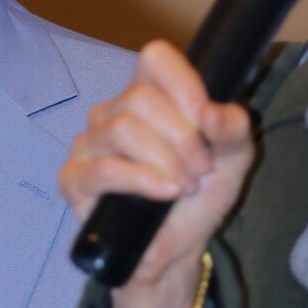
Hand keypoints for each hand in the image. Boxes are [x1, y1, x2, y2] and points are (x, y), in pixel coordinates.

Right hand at [60, 42, 255, 307]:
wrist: (176, 249)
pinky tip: (165, 194)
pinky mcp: (74, 179)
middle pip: (141, 99)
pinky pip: (105, 169)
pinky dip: (142, 180)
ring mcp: (88, 144)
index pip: (155, 58)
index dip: (184, 85)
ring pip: (122, 129)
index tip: (206, 121)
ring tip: (183, 186)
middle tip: (200, 170)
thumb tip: (213, 112)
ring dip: (165, 161)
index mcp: (148, 95)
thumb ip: (233, 129)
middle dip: (182, 137)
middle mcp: (112, 112)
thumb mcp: (233, 159)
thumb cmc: (198, 197)